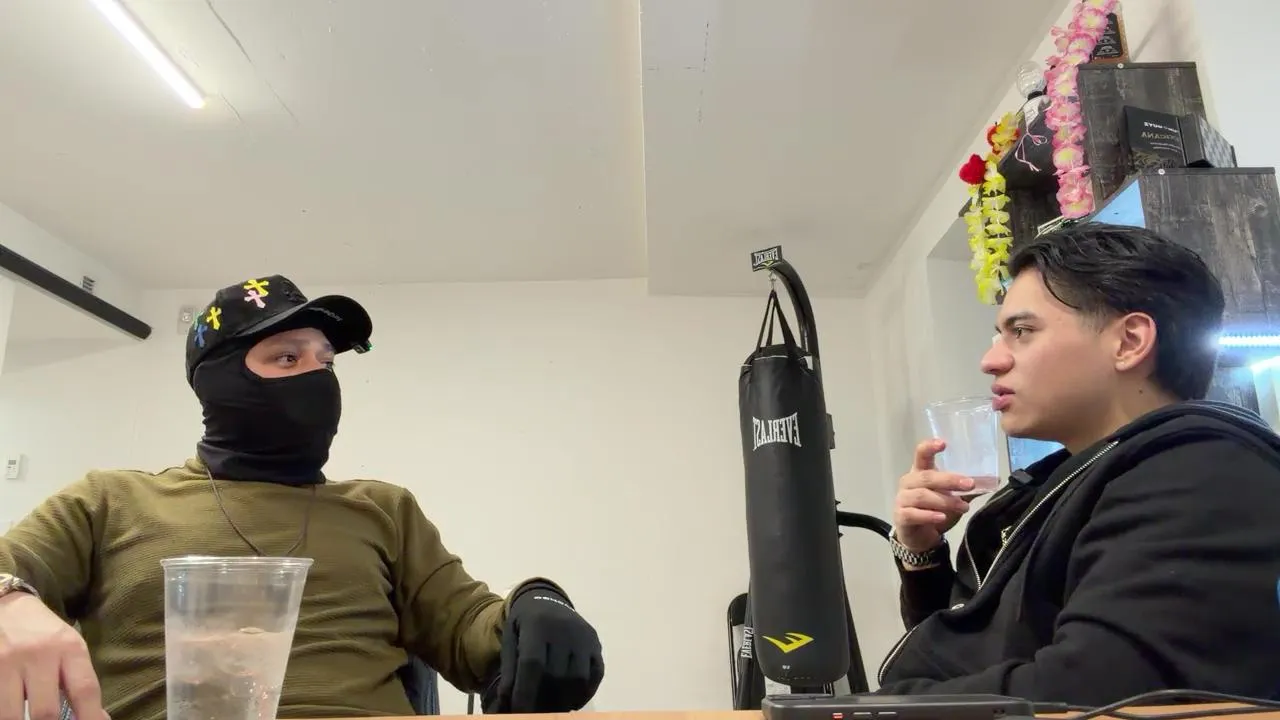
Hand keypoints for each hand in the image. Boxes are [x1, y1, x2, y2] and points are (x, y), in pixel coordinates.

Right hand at [0, 592, 105, 719]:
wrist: (7, 607)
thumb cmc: (45, 634)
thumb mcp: (70, 649)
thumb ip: (80, 683)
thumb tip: (96, 719)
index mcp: (69, 648)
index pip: (84, 690)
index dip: (89, 718)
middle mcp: (39, 655)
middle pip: (45, 712)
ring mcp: (7, 663)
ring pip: (11, 716)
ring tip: (27, 718)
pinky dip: (5, 712)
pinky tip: (11, 711)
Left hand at [489, 587, 603, 712]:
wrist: (547, 600)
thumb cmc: (524, 624)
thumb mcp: (510, 640)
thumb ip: (509, 672)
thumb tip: (506, 706)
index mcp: (537, 625)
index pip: (532, 664)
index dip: (525, 692)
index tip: (518, 712)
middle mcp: (564, 629)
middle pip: (556, 674)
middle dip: (543, 701)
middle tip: (534, 713)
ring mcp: (584, 637)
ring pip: (578, 678)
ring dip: (564, 700)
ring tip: (552, 709)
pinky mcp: (596, 644)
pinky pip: (596, 675)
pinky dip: (584, 694)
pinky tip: (570, 702)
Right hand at [892, 439, 974, 554]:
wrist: (920, 536)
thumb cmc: (935, 510)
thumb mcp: (953, 497)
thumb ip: (967, 489)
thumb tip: (994, 480)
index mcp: (920, 472)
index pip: (921, 454)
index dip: (929, 447)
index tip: (943, 443)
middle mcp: (908, 482)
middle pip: (926, 477)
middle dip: (949, 480)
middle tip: (970, 485)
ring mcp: (902, 499)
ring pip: (922, 496)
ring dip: (945, 501)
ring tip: (963, 507)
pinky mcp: (901, 516)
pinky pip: (913, 514)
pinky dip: (928, 515)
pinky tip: (941, 517)